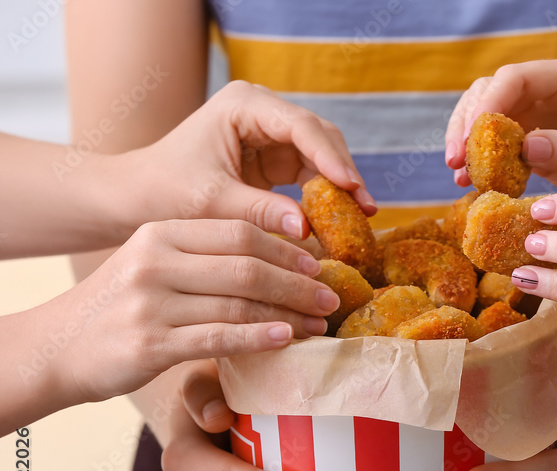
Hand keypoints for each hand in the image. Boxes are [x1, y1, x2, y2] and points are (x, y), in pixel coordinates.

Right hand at [57, 218, 337, 402]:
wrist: (58, 346)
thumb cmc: (122, 307)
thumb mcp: (156, 265)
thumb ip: (206, 258)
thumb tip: (282, 261)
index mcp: (161, 233)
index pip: (239, 232)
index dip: (286, 248)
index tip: (319, 264)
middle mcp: (155, 261)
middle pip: (246, 265)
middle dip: (297, 281)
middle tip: (331, 296)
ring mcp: (151, 302)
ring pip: (239, 301)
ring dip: (288, 312)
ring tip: (319, 323)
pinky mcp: (150, 344)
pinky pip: (219, 337)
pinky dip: (260, 337)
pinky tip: (288, 338)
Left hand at [134, 80, 376, 238]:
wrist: (137, 197)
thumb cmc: (165, 191)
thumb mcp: (212, 202)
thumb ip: (260, 212)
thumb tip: (308, 228)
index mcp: (244, 104)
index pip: (301, 126)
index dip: (331, 157)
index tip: (352, 187)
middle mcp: (263, 112)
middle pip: (320, 137)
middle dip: (344, 173)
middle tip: (366, 209)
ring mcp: (273, 134)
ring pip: (323, 156)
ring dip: (342, 187)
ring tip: (362, 218)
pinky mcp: (277, 160)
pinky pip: (313, 176)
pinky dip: (327, 198)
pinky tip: (342, 221)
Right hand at [445, 55, 556, 195]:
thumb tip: (523, 146)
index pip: (517, 78)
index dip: (487, 106)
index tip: (470, 141)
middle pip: (495, 91)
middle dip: (470, 123)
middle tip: (456, 162)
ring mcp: (549, 113)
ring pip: (493, 115)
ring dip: (472, 142)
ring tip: (459, 175)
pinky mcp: (546, 140)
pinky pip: (505, 143)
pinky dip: (487, 161)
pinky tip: (474, 185)